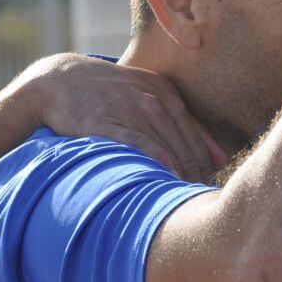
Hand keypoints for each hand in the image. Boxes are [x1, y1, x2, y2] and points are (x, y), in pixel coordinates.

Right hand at [20, 54, 226, 181]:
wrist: (60, 79)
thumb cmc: (111, 92)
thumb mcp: (152, 96)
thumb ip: (187, 125)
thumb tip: (221, 159)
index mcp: (169, 95)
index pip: (198, 139)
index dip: (206, 168)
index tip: (207, 190)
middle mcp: (155, 102)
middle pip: (186, 148)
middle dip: (197, 177)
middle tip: (199, 202)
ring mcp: (132, 111)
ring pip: (168, 149)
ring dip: (181, 176)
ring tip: (186, 201)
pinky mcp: (108, 122)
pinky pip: (139, 143)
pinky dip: (157, 160)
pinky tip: (168, 178)